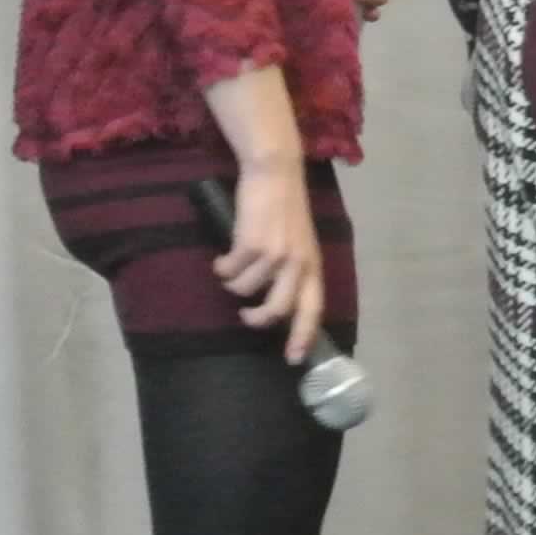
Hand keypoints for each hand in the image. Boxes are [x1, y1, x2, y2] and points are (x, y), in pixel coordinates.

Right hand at [217, 162, 327, 364]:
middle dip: (257, 319)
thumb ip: (293, 269)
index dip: (302, 336)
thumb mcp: (299, 242)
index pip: (312, 308)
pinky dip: (222, 266)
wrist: (275, 175)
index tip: (293, 359)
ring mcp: (275, 254)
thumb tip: (276, 301)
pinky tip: (223, 257)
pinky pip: (229, 270)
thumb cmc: (285, 210)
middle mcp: (298, 263)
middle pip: (277, 309)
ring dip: (233, 283)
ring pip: (244, 290)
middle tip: (245, 316)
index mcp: (313, 265)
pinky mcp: (251, 244)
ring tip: (231, 270)